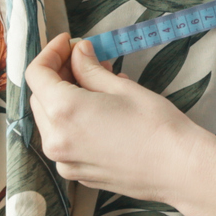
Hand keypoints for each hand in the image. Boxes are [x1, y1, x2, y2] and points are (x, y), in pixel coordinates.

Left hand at [24, 34, 215, 215]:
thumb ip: (90, 69)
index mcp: (64, 111)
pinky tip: (101, 112)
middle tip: (86, 59)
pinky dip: (73, 121)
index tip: (69, 42)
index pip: (37, 75)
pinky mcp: (77, 173)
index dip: (50, 53)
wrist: (179, 168)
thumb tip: (78, 53)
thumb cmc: (157, 125)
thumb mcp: (122, 87)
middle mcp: (56, 139)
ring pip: (50, 121)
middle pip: (40, 98)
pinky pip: (64, 140)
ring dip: (65, 98)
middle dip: (58, 75)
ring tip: (99, 84)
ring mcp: (65, 161)